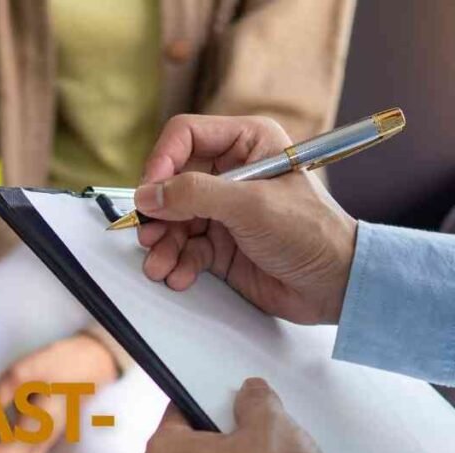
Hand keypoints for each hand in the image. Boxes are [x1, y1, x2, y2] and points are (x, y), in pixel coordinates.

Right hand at [134, 114, 357, 323]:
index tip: (150, 192)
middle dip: (158, 213)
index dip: (162, 161)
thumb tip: (149, 194)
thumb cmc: (312, 234)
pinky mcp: (219, 243)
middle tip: (150, 234)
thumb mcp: (251, 206)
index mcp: (248, 143)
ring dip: (162, 244)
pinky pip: (183, 248)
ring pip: (172, 219)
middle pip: (171, 182)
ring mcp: (223, 209)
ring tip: (161, 265)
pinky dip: (176, 263)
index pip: (186, 136)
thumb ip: (195, 195)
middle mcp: (232, 172)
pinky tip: (180, 275)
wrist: (334, 285)